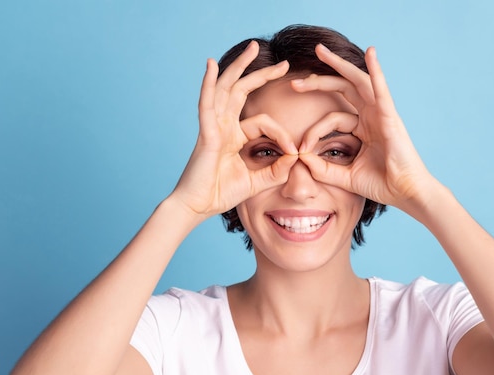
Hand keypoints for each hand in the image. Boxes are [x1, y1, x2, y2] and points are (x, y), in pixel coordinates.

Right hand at [171, 41, 297, 217]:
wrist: (196, 207)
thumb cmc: (219, 194)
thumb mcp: (256, 181)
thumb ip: (276, 170)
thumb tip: (297, 157)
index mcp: (233, 136)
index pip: (263, 122)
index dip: (283, 134)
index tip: (297, 151)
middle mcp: (223, 126)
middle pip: (242, 91)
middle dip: (262, 74)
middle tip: (284, 63)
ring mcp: (212, 127)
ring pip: (226, 88)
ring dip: (239, 66)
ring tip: (252, 47)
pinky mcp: (205, 133)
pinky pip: (206, 104)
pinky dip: (207, 83)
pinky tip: (211, 65)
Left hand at [294, 45, 440, 216]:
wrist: (405, 193)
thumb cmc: (381, 184)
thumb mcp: (344, 176)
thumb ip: (323, 169)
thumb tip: (300, 158)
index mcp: (362, 128)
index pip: (332, 117)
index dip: (313, 131)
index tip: (300, 149)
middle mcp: (371, 116)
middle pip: (343, 89)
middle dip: (319, 80)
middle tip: (296, 80)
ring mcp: (382, 114)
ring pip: (358, 81)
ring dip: (339, 65)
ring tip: (320, 51)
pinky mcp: (391, 117)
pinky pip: (382, 90)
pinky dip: (377, 71)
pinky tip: (371, 53)